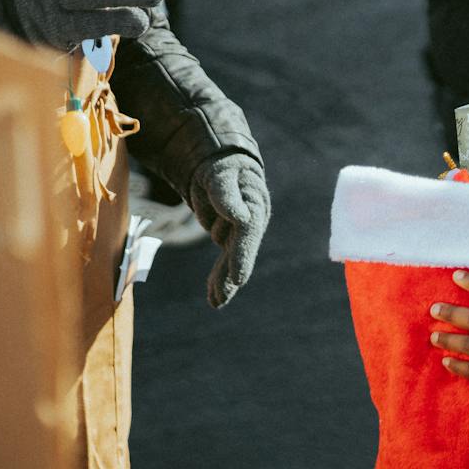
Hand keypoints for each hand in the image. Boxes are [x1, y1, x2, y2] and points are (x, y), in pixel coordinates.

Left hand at [183, 154, 269, 308]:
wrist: (221, 166)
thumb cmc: (221, 168)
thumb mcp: (220, 176)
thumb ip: (226, 195)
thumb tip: (239, 217)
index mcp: (253, 205)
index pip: (248, 233)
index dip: (243, 256)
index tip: (239, 278)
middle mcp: (250, 221)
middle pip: (240, 252)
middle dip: (231, 275)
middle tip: (222, 297)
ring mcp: (240, 232)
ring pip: (231, 261)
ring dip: (224, 282)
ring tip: (216, 303)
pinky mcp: (229, 239)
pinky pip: (224, 262)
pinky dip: (219, 278)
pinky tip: (214, 298)